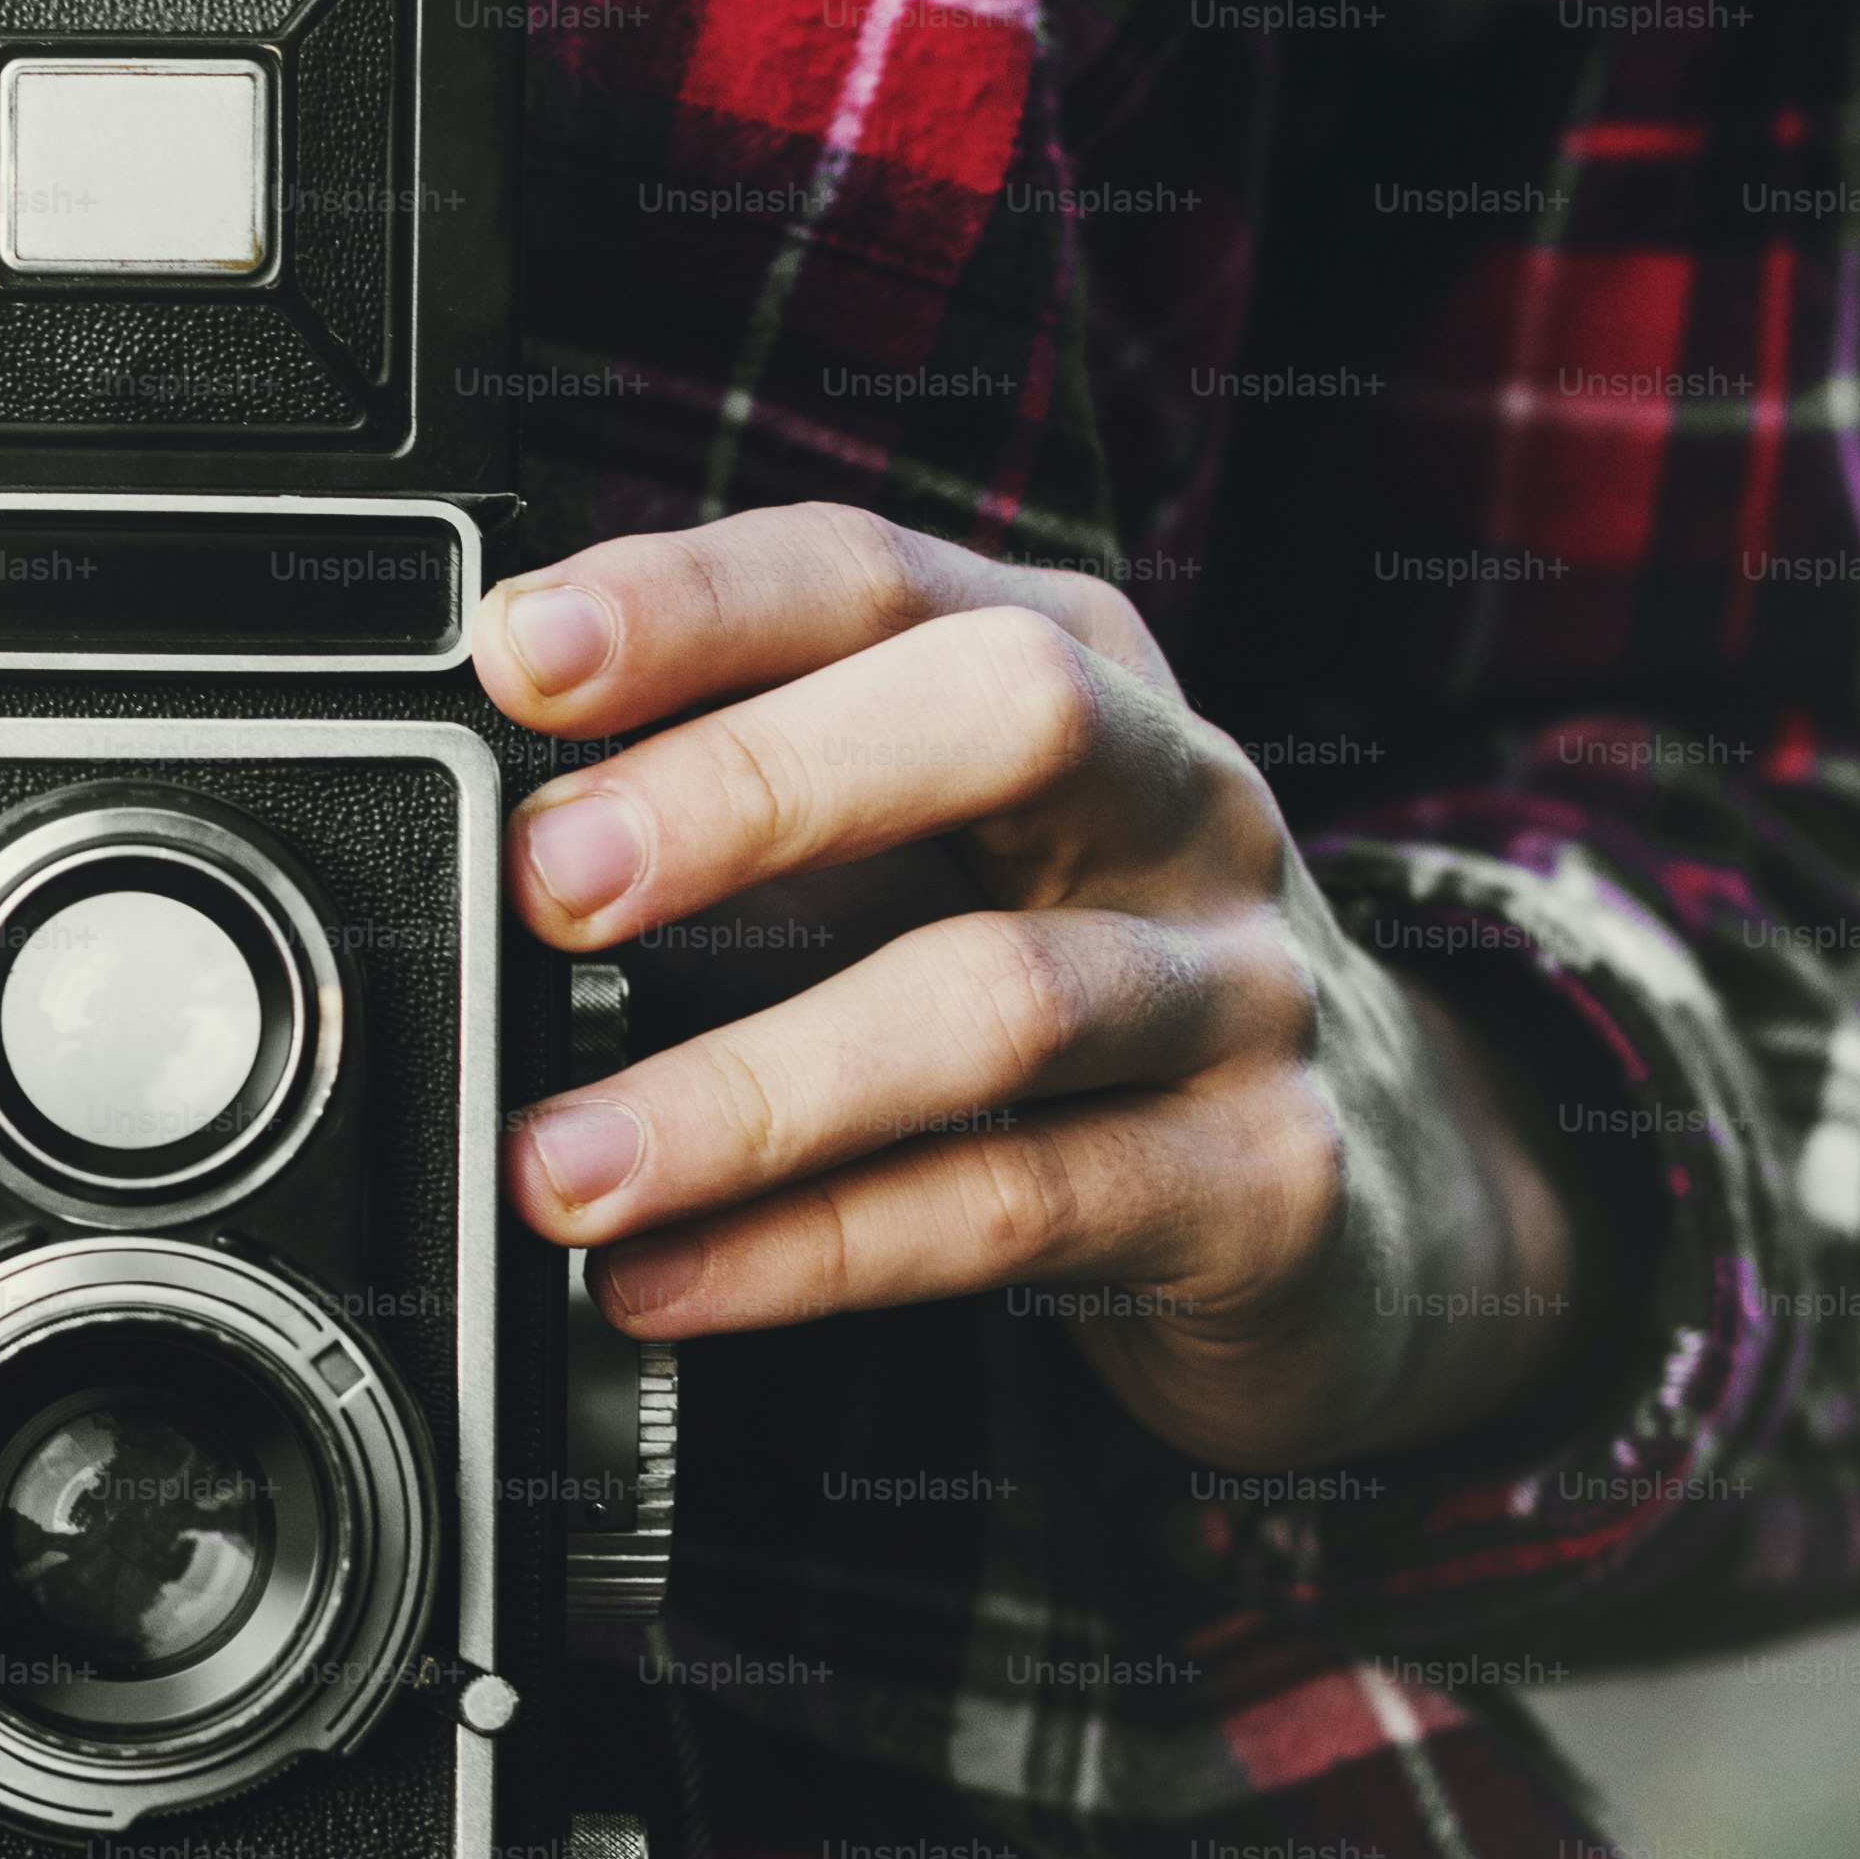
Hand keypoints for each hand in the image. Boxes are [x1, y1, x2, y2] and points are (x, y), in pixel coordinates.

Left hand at [474, 505, 1589, 1471]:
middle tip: (551, 882)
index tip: (519, 652)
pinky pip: (1023, 1207)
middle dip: (757, 783)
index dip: (698, 599)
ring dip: (750, 1087)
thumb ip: (755, 806)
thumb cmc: (1088, 976)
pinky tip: (671, 1281)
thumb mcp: (943, 845)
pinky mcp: (1262, 1184)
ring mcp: (1236, 990)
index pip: (879, 576)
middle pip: (1003, 716)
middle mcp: (1174, 796)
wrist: (1377, 1193)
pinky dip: (821, 1250)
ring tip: (561, 1167)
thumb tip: (482, 810)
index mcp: (1069, 667)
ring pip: (1001, 1001)